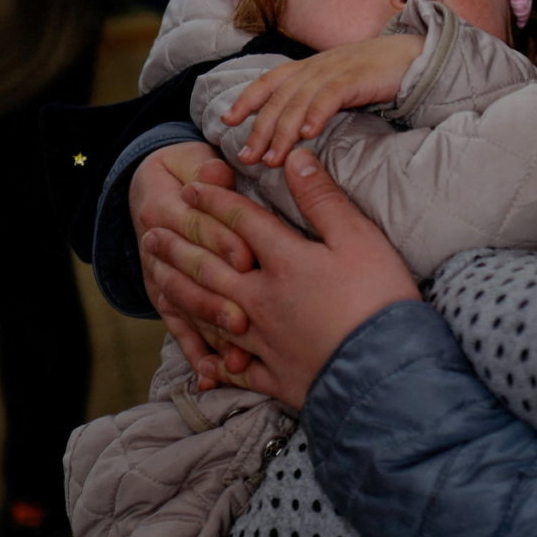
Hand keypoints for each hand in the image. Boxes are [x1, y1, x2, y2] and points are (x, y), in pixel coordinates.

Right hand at [129, 140, 253, 376]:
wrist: (153, 184)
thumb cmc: (189, 171)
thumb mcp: (195, 161)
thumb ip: (208, 171)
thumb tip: (216, 174)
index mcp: (164, 207)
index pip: (198, 227)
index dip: (223, 241)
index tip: (250, 257)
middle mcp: (157, 246)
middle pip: (191, 274)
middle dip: (218, 297)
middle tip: (244, 319)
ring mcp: (160, 277)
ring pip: (185, 308)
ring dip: (209, 334)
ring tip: (233, 360)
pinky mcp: (166, 298)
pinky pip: (179, 328)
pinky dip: (195, 353)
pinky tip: (211, 377)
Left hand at [142, 150, 416, 404]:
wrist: (386, 373)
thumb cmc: (378, 300)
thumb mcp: (358, 239)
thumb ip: (322, 199)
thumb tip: (294, 158)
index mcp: (283, 262)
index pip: (240, 222)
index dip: (215, 201)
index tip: (191, 189)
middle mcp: (261, 300)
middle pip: (210, 268)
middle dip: (179, 247)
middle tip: (151, 234)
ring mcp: (264, 342)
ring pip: (209, 315)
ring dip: (180, 294)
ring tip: (158, 280)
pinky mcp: (275, 377)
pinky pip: (236, 370)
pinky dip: (217, 364)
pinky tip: (206, 363)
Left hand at [221, 35, 421, 166]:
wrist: (414, 55)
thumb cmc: (378, 74)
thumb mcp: (340, 85)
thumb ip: (318, 99)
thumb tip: (298, 126)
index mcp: (310, 67)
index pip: (269, 81)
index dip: (247, 99)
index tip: (228, 121)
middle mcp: (317, 66)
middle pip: (278, 97)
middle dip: (259, 128)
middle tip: (247, 157)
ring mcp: (335, 69)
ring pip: (298, 100)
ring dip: (283, 131)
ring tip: (273, 158)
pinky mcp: (356, 76)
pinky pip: (330, 96)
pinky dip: (316, 114)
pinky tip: (308, 135)